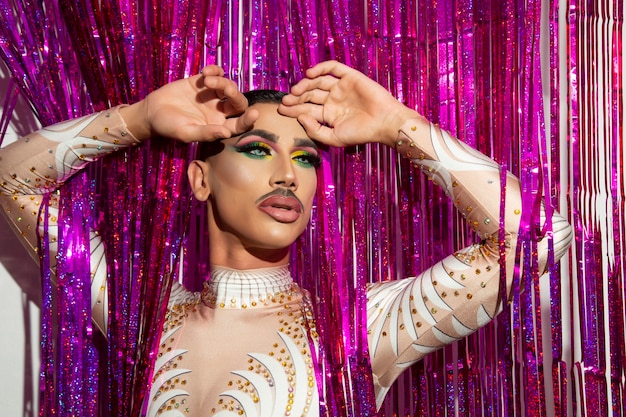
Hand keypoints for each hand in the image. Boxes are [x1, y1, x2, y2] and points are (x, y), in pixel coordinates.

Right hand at [121, 66, 257, 141]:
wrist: (151, 112)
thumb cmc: (169, 127)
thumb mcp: (186, 133)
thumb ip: (206, 133)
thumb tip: (227, 133)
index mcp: (218, 126)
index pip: (239, 124)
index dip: (248, 120)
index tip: (254, 113)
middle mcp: (218, 111)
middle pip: (238, 102)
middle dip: (235, 94)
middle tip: (225, 89)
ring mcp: (211, 96)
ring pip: (228, 86)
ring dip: (221, 81)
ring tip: (206, 80)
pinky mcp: (201, 82)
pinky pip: (216, 73)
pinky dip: (215, 70)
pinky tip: (205, 71)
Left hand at [278, 61, 423, 147]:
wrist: (384, 122)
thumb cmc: (362, 134)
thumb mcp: (334, 138)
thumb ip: (315, 130)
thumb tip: (300, 118)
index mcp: (329, 115)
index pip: (306, 109)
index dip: (293, 109)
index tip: (281, 109)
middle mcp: (333, 100)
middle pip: (309, 95)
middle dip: (296, 97)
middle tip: (286, 100)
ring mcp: (341, 88)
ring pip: (318, 81)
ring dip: (305, 84)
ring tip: (296, 89)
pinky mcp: (350, 77)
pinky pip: (333, 68)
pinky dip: (320, 68)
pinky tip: (309, 74)